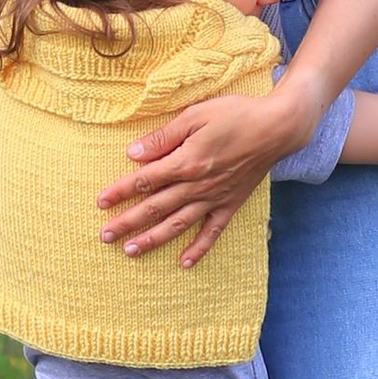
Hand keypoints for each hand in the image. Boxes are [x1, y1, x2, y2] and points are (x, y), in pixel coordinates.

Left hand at [94, 88, 301, 264]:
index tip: (100, 202)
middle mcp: (197, 186)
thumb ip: (164, 137)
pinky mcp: (231, 204)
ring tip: (130, 252)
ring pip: (177, 224)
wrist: (277, 127)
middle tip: (104, 236)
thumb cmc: (235, 114)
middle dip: (127, 222)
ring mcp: (214, 198)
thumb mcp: (195, 116)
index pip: (144, 180)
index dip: (120, 191)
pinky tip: (184, 263)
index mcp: (186, 162)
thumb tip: (133, 153)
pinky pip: (212, 232)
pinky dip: (198, 249)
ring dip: (152, 239)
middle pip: (155, 207)